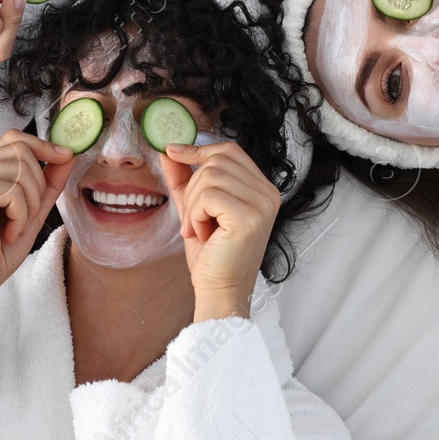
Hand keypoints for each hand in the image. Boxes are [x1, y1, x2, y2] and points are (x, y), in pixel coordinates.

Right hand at [0, 131, 74, 295]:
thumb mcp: (32, 211)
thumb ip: (48, 183)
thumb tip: (68, 156)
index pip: (14, 138)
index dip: (41, 144)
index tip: (65, 156)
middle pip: (21, 151)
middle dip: (38, 185)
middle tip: (28, 216)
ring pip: (20, 170)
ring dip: (30, 205)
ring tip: (16, 227)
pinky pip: (12, 191)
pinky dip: (19, 216)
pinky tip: (7, 233)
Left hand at [161, 140, 281, 321]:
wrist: (219, 291)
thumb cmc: (211, 254)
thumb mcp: (195, 207)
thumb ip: (185, 177)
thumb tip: (170, 149)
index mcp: (262, 188)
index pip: (230, 150)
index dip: (199, 149)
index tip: (174, 152)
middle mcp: (268, 193)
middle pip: (217, 160)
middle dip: (193, 187)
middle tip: (193, 219)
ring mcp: (262, 204)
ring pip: (210, 176)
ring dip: (193, 205)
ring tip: (199, 229)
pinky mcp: (249, 217)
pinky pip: (208, 196)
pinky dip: (195, 215)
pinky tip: (203, 235)